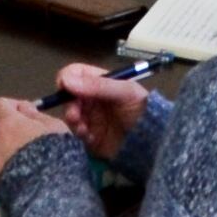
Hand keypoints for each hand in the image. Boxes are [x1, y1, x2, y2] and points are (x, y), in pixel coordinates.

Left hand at [0, 99, 75, 191]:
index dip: (11, 108)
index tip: (22, 114)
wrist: (46, 190)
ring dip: (2, 153)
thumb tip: (24, 108)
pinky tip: (8, 177)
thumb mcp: (56, 128)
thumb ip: (37, 116)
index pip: (0, 105)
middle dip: (8, 133)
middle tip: (25, 144)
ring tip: (20, 166)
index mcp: (9, 123)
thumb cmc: (56, 157)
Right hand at [34, 63, 153, 158]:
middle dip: (69, 104)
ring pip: (70, 114)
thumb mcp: (125, 93)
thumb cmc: (142, 111)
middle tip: (75, 114)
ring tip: (83, 128)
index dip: (67, 79)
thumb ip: (98, 85)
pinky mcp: (90, 136)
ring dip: (73, 120)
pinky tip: (90, 137)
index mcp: (101, 83)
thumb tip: (66, 79)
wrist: (152, 142)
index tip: (64, 87)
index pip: (76, 74)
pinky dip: (79, 134)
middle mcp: (93, 98)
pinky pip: (75, 133)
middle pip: (68, 96)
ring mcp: (90, 117)